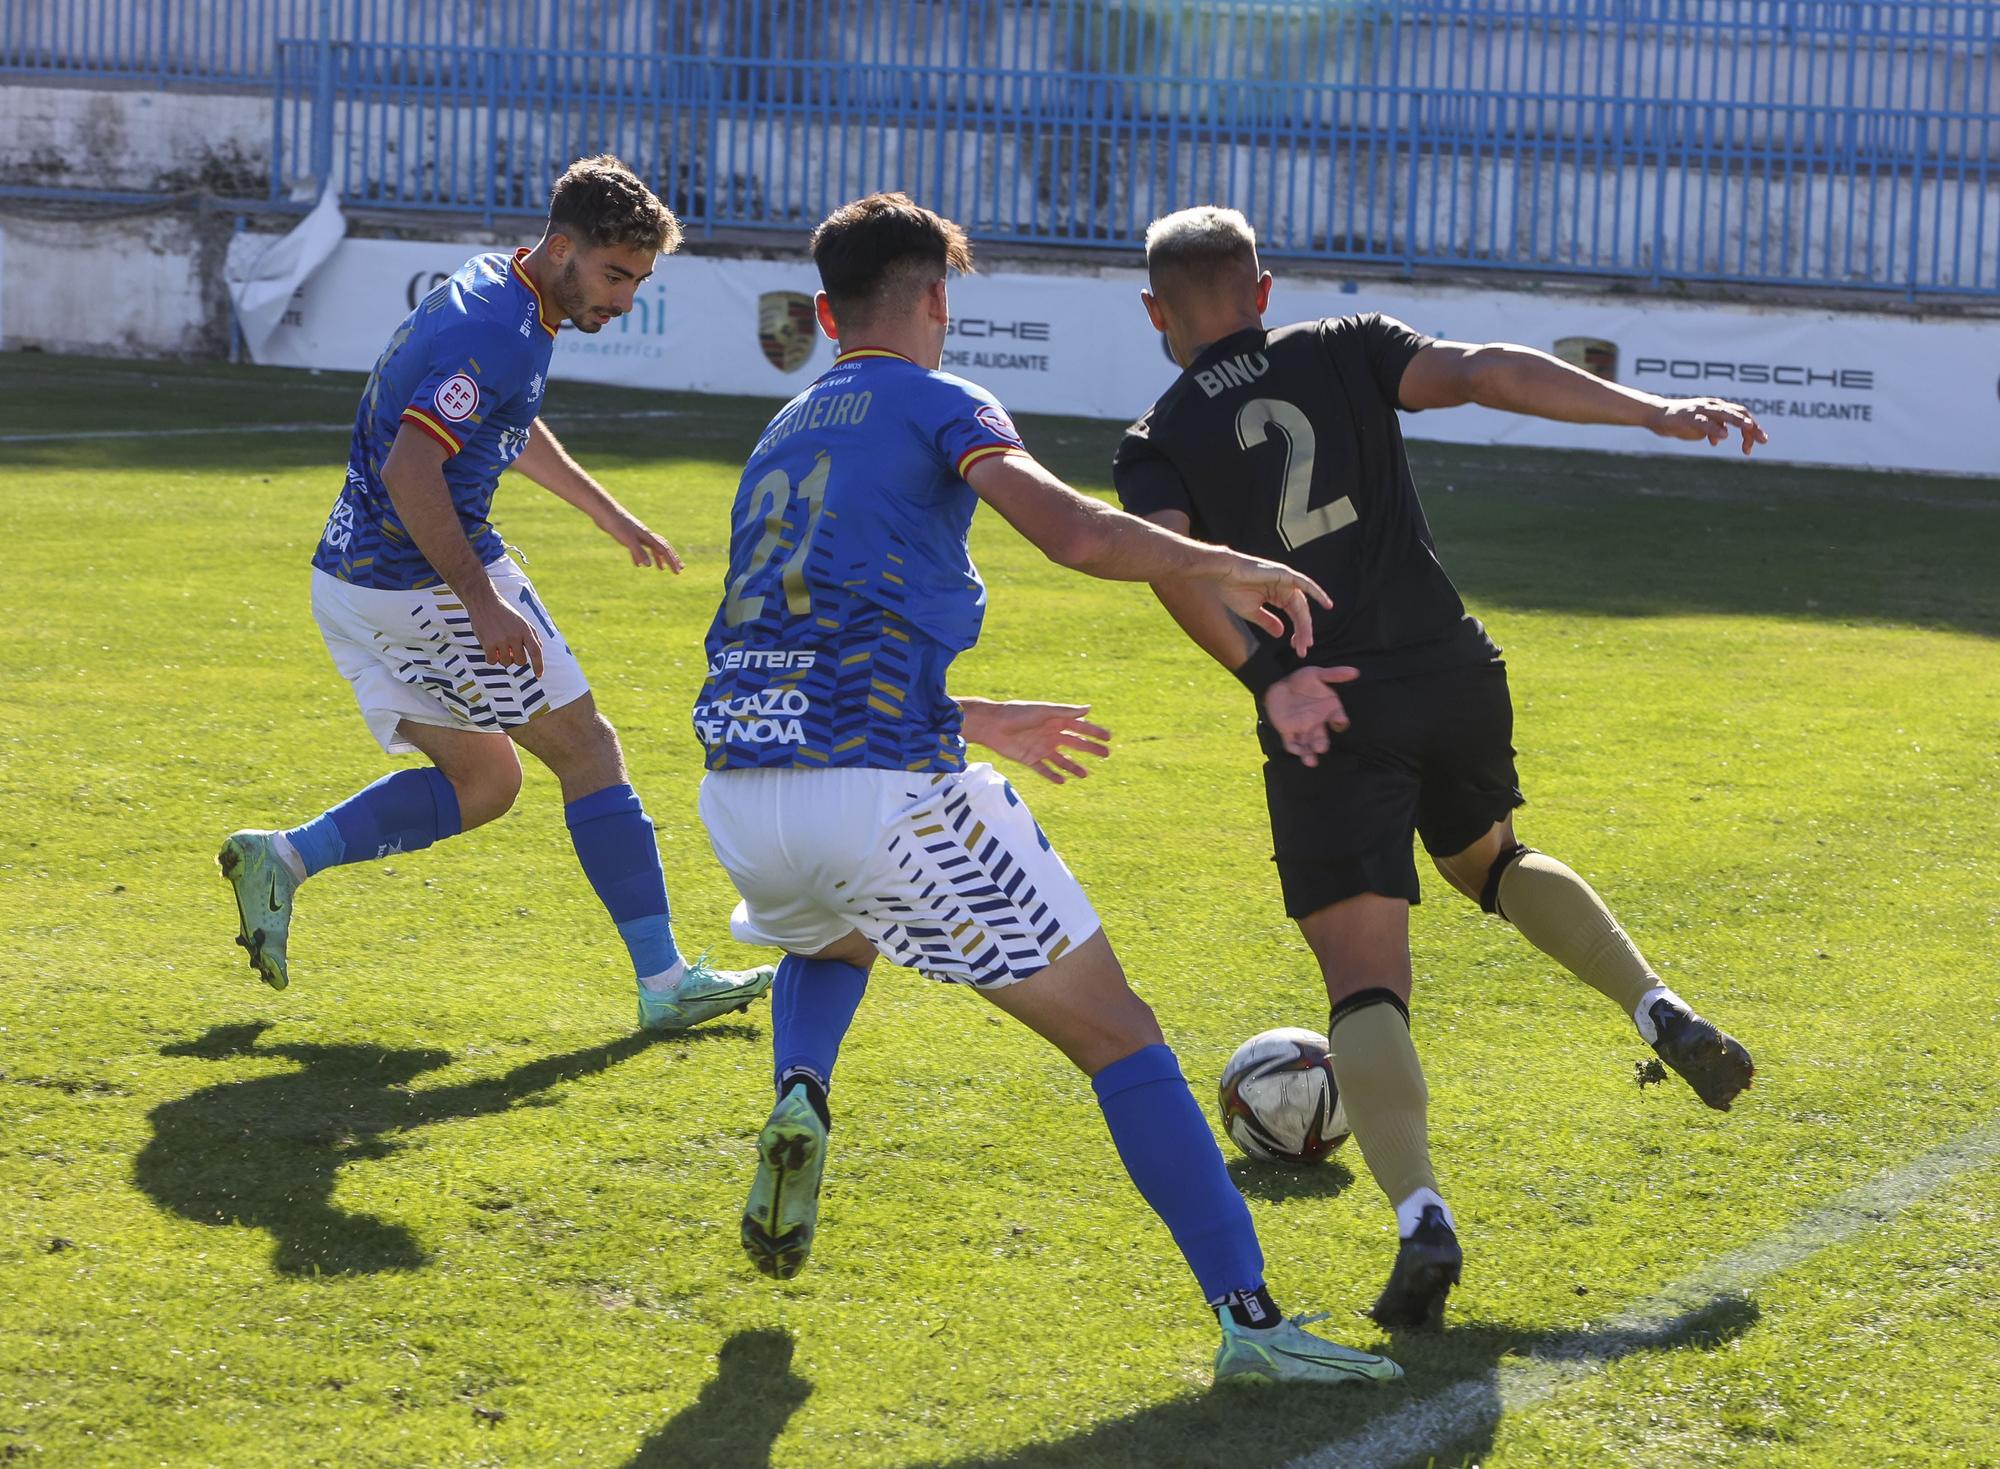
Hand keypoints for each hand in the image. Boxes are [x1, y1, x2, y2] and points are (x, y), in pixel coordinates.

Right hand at [468, 596, 543, 676]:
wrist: (484, 602)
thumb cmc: (505, 613)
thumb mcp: (522, 621)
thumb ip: (532, 635)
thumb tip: (539, 650)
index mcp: (525, 630)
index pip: (536, 651)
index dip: (539, 665)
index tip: (539, 675)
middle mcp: (515, 636)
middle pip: (520, 661)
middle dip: (516, 659)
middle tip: (509, 651)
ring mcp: (501, 640)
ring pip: (506, 663)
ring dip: (502, 659)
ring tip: (499, 647)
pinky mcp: (488, 643)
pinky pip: (492, 661)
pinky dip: (491, 659)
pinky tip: (489, 650)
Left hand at [601, 508, 682, 571]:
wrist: (605, 513)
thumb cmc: (617, 525)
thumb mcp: (628, 540)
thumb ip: (639, 552)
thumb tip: (649, 565)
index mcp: (648, 536)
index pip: (664, 550)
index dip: (672, 561)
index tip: (679, 572)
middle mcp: (646, 535)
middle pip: (663, 548)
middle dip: (671, 559)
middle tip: (679, 569)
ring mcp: (638, 535)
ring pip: (652, 548)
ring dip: (658, 558)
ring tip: (662, 569)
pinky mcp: (629, 536)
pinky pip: (639, 548)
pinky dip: (642, 557)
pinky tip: (638, 564)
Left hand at [963, 701, 1111, 783]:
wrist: (992, 725)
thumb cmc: (1018, 713)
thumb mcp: (1044, 711)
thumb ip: (1065, 711)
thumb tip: (1089, 708)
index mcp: (1055, 721)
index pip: (1080, 727)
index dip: (1094, 732)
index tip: (1108, 738)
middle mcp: (1050, 735)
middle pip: (1075, 744)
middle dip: (1090, 749)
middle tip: (1106, 755)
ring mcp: (1040, 747)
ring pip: (1061, 760)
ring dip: (1073, 767)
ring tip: (1085, 775)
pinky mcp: (1029, 758)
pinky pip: (1044, 769)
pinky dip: (1053, 775)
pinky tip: (1062, 781)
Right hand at [1214, 553, 1332, 657]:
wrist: (1222, 574)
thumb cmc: (1232, 590)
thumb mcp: (1252, 612)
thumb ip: (1268, 622)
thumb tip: (1282, 633)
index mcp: (1277, 596)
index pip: (1294, 616)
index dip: (1297, 632)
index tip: (1297, 648)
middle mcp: (1284, 588)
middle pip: (1300, 613)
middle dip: (1302, 632)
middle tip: (1303, 649)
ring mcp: (1286, 581)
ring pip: (1302, 604)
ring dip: (1306, 623)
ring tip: (1307, 640)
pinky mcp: (1285, 574)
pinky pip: (1305, 584)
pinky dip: (1318, 592)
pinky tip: (1327, 604)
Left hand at [1264, 665, 1359, 765]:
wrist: (1278, 683)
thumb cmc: (1301, 680)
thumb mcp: (1317, 674)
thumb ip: (1335, 674)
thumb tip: (1355, 672)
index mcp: (1328, 711)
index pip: (1339, 721)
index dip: (1340, 722)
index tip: (1339, 720)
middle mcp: (1317, 722)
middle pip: (1322, 738)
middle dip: (1322, 744)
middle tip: (1321, 747)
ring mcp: (1302, 728)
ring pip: (1308, 745)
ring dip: (1309, 754)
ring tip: (1311, 761)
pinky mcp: (1287, 731)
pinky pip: (1291, 744)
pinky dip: (1295, 749)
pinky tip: (1298, 752)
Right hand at [1646, 397, 1768, 454]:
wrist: (1656, 414)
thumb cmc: (1679, 420)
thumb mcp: (1700, 427)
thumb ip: (1713, 430)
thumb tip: (1722, 437)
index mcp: (1718, 408)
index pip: (1742, 414)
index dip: (1753, 427)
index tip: (1760, 442)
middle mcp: (1713, 405)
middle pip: (1738, 413)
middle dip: (1752, 426)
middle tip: (1763, 440)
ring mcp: (1700, 410)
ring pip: (1724, 413)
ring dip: (1738, 421)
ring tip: (1749, 428)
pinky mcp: (1688, 417)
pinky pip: (1703, 422)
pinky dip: (1714, 429)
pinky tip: (1722, 437)